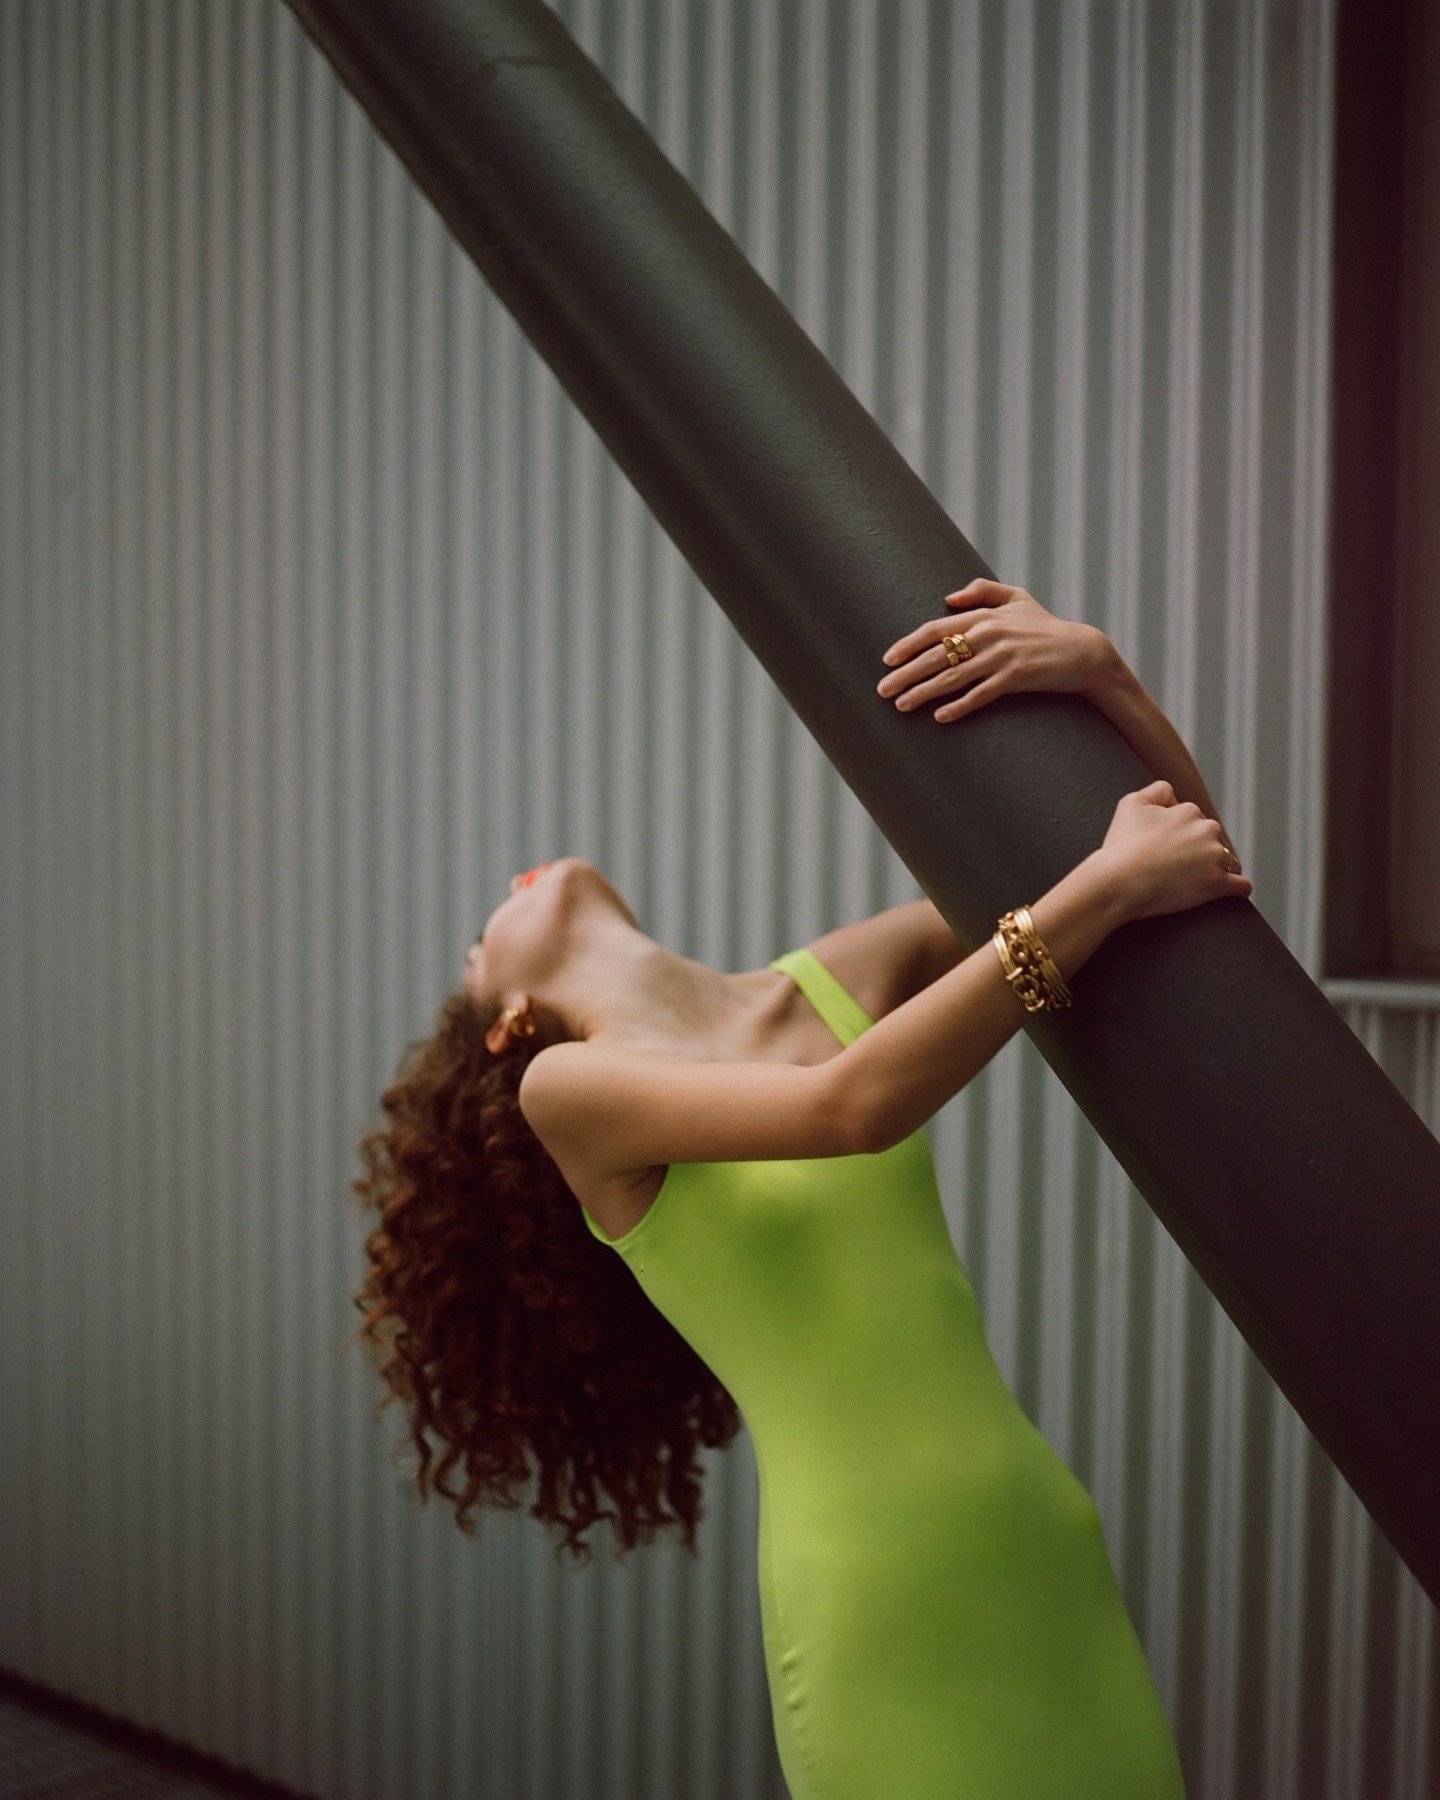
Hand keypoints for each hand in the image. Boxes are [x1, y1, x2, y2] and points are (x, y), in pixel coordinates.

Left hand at [876, 579, 1113, 723]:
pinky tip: (940, 718)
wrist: (1083, 652)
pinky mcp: (1016, 678)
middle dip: (906, 674)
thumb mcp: (1018, 598)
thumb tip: (947, 599)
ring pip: (953, 677)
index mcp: (984, 616)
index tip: (887, 660)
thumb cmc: (1046, 627)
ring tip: (901, 705)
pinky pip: (980, 695)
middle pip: (937, 655)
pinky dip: (959, 707)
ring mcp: (1002, 657)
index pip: (935, 629)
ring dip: (924, 692)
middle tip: (882, 689)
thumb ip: (982, 592)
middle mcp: (989, 634)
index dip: (908, 645)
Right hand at [1099, 780, 1252, 920]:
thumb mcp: (1131, 803)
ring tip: (1195, 880)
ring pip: (1229, 861)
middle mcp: (1207, 830)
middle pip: (1213, 839)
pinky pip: (1242, 885)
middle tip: (1174, 865)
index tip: (1163, 847)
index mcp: (1189, 811)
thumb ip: (1157, 790)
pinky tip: (1230, 890)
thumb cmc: (1121, 846)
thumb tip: (1174, 796)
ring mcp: (1215, 858)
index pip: (1194, 819)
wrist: (1118, 883)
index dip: (1179, 832)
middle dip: (1200, 850)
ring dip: (1217, 868)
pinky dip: (1238, 888)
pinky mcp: (1217, 885)